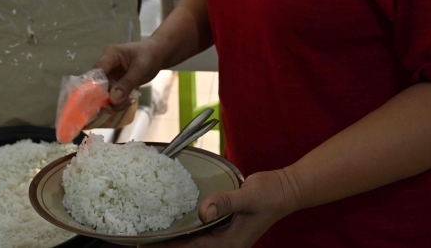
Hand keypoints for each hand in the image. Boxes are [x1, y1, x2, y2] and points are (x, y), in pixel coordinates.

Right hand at [94, 39, 165, 104]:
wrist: (158, 55)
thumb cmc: (149, 55)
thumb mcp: (140, 68)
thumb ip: (127, 83)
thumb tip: (113, 100)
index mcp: (110, 55)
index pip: (96, 72)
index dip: (94, 87)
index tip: (100, 103)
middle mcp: (107, 65)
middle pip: (98, 85)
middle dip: (105, 99)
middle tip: (114, 108)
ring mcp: (110, 75)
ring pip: (105, 93)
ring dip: (114, 102)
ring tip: (128, 102)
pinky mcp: (116, 83)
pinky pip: (113, 96)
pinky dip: (119, 102)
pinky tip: (129, 100)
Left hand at [161, 170, 298, 247]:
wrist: (286, 189)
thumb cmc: (270, 194)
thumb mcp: (247, 197)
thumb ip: (225, 203)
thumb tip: (203, 212)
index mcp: (230, 242)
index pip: (194, 247)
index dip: (172, 245)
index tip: (150, 242)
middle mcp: (226, 241)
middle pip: (192, 246)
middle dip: (170, 242)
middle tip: (144, 237)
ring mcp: (226, 233)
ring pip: (196, 238)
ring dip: (178, 234)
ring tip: (154, 229)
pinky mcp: (225, 223)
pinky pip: (203, 228)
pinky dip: (189, 224)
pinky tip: (176, 217)